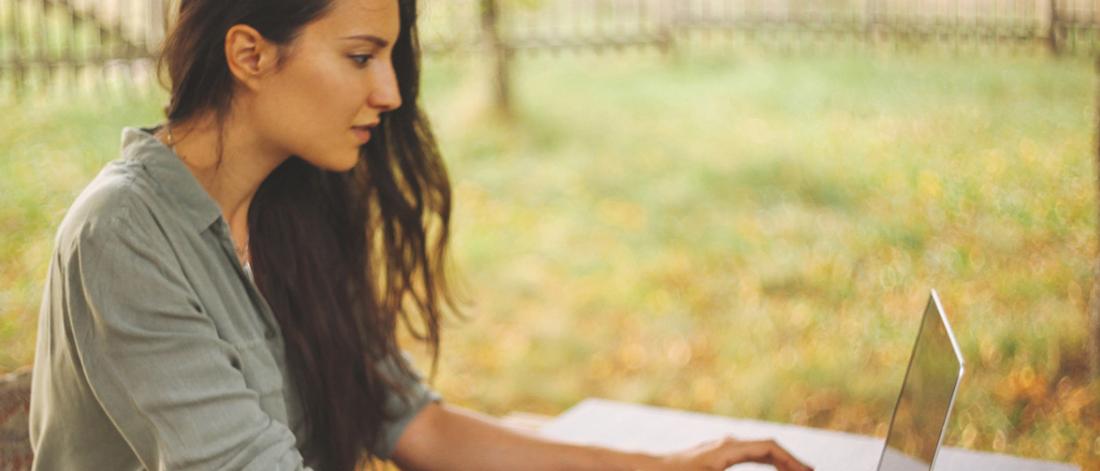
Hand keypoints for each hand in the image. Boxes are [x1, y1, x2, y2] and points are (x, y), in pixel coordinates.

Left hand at [652, 436, 813, 470]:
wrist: (652, 469)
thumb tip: (769, 464)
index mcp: (730, 448)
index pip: (770, 448)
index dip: (792, 459)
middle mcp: (729, 443)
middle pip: (769, 447)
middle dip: (791, 460)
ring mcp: (723, 447)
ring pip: (761, 451)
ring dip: (780, 461)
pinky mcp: (719, 454)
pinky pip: (750, 455)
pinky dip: (767, 462)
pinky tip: (775, 470)